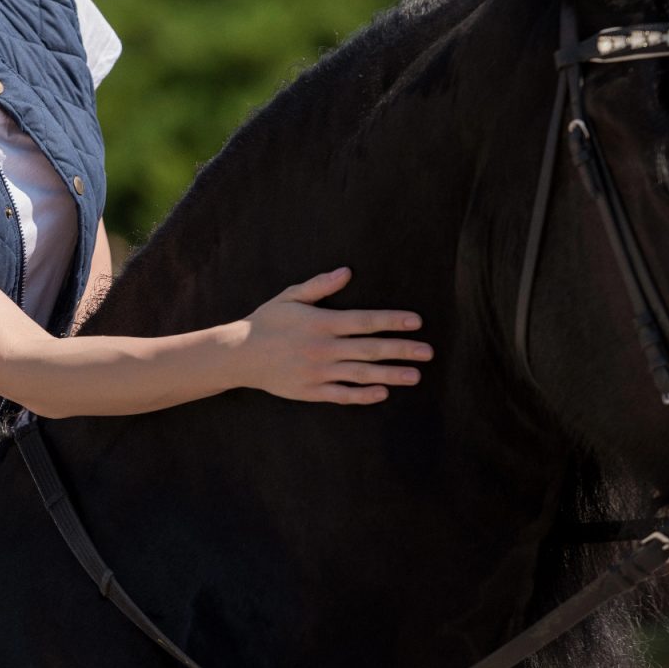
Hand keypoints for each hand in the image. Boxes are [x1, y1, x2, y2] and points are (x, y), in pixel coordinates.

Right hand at [235, 267, 431, 403]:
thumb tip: (347, 272)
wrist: (240, 355)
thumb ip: (320, 286)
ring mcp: (318, 372)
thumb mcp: (290, 297)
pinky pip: (342, 394)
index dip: (392, 321)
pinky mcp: (311, 391)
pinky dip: (363, 395)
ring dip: (390, 375)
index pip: (364, 321)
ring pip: (361, 374)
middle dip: (401, 349)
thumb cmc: (267, 321)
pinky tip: (383, 393)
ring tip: (415, 376)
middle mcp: (323, 348)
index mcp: (321, 323)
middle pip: (370, 349)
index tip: (416, 322)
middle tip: (428, 352)